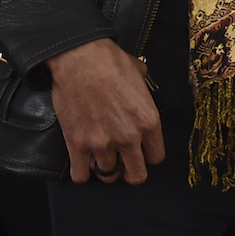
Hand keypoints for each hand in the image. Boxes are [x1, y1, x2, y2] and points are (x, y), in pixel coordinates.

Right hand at [47, 38, 164, 183]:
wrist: (80, 59)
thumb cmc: (112, 63)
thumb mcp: (141, 76)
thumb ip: (146, 93)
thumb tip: (143, 91)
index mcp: (149, 122)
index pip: (157, 157)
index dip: (149, 156)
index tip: (142, 152)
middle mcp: (128, 138)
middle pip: (136, 175)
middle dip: (131, 171)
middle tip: (124, 163)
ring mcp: (102, 144)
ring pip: (108, 176)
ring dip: (106, 169)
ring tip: (102, 160)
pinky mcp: (77, 145)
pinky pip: (81, 175)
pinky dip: (82, 173)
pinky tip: (83, 164)